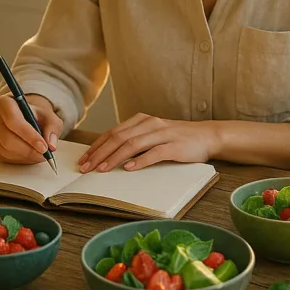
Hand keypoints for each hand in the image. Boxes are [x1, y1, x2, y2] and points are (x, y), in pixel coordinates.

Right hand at [0, 94, 62, 164]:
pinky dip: (20, 159)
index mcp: (4, 103)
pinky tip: (30, 155)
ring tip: (40, 154)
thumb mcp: (49, 116)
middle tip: (44, 154)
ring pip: (6, 150)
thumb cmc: (36, 115)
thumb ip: (52, 128)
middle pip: (7, 139)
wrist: (25, 116)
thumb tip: (51, 144)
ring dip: (26, 156)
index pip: (13, 121)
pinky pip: (4, 157)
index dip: (29, 136)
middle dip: (28, 149)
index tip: (43, 147)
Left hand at [78, 113, 216, 172]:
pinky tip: (128, 168)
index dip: (96, 146)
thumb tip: (108, 154)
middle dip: (100, 153)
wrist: (206, 136)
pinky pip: (154, 153)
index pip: (113, 132)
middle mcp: (149, 124)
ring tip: (102, 169)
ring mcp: (162, 134)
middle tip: (86, 167)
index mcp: (141, 120)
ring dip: (114, 157)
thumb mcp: (152, 135)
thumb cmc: (177, 138)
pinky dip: (140, 161)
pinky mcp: (174, 146)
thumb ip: (134, 140)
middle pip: (119, 137)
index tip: (83, 159)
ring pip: (133, 144)